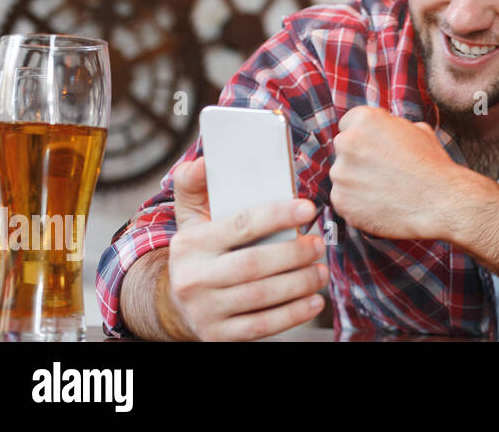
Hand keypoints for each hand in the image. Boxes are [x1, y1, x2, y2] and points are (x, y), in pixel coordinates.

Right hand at [167, 157, 326, 340]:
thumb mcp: (190, 219)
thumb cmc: (199, 253)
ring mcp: (205, 310)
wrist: (177, 305)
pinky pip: (263, 326)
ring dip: (300, 283)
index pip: (240, 226)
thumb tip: (203, 162)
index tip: (308, 208)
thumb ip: (195, 187)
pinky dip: (294, 313)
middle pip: (253, 264)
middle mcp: (194, 279)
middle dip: (294, 253)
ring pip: (261, 296)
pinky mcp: (219, 335)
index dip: (278, 216)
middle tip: (319, 244)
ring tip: (321, 271)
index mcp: (191, 244)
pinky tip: (314, 300)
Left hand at [329, 106, 469, 240]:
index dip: (364, 137)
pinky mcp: (340, 201)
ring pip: (343, 176)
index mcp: (366, 119)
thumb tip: (388, 130)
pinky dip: (358, 205)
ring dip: (357, 182)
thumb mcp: (420, 131)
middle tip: (383, 172)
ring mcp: (341, 173)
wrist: (441, 202)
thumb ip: (394, 127)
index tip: (375, 149)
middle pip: (344, 149)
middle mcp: (347, 142)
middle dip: (358, 159)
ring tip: (386, 191)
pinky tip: (381, 205)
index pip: (349, 123)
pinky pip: (344, 200)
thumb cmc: (433, 166)